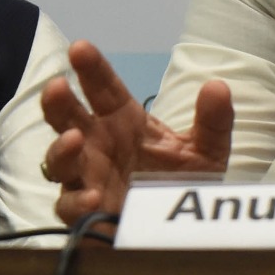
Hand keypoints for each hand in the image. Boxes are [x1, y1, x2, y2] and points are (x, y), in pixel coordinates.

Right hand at [40, 40, 233, 224]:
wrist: (182, 226)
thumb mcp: (209, 149)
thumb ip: (215, 120)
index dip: (92, 69)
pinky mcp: (87, 214)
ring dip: (62, 151)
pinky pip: (72, 206)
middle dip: (59, 103)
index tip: (80, 47)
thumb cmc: (184, 181)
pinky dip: (78, 201)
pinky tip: (92, 196)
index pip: (105, 89)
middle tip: (57, 86)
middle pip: (69, 120)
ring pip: (60, 162)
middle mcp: (100, 146)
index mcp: (125, 122)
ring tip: (75, 140)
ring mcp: (89, 179)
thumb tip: (217, 85)